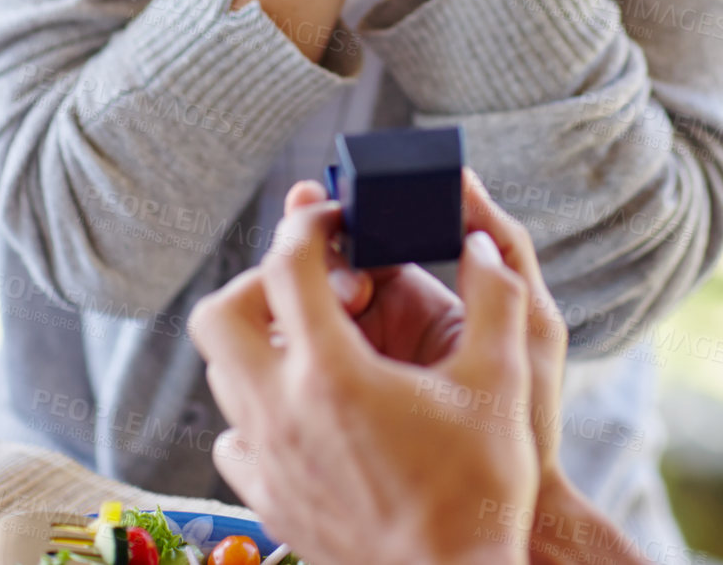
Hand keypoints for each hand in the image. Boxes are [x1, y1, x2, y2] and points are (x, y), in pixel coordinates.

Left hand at [189, 196, 536, 564]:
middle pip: (220, 315)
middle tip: (315, 284)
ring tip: (320, 342)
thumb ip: (495, 294)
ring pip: (221, 375)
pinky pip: (233, 438)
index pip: (286, 263)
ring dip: (260, 342)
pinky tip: (310, 410)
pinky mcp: (268, 504)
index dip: (310, 223)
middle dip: (260, 282)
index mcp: (332, 373)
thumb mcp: (503, 379)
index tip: (339, 219)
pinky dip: (257, 409)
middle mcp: (281, 414)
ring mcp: (267, 464)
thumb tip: (480, 240)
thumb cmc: (479, 489)